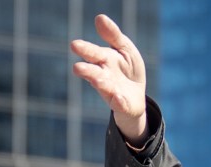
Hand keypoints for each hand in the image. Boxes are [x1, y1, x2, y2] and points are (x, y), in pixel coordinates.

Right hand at [71, 14, 147, 143]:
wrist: (136, 96)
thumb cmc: (128, 69)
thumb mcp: (124, 49)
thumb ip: (113, 35)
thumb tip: (99, 17)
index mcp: (103, 59)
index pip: (93, 53)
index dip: (85, 49)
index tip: (74, 45)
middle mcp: (103, 75)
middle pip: (92, 72)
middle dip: (86, 70)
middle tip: (77, 68)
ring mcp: (111, 91)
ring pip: (103, 87)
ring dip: (100, 83)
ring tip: (97, 79)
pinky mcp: (121, 104)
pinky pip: (120, 103)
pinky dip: (119, 101)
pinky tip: (118, 98)